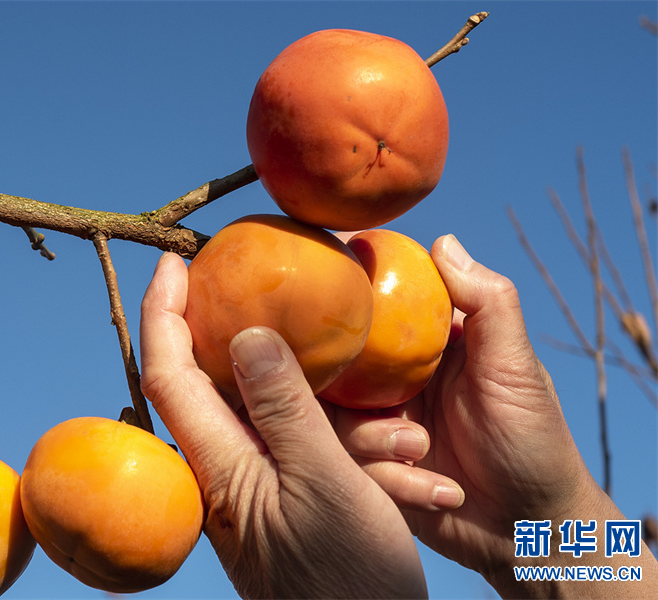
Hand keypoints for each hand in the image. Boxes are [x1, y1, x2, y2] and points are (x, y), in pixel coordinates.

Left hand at [140, 252, 426, 598]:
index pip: (168, 373)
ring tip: (405, 452)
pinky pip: (314, 453)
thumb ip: (285, 408)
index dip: (165, 311)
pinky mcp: (286, 500)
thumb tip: (250, 334)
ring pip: (285, 421)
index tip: (175, 261)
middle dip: (266, 346)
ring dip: (346, 421)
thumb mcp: (324, 486)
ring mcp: (256, 487)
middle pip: (220, 383)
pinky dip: (358, 452)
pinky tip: (411, 475)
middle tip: (303, 308)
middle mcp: (225, 471)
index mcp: (218, 465)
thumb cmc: (344, 581)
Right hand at [342, 234, 657, 596]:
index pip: (373, 307)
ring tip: (422, 452)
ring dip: (376, 441)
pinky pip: (351, 465)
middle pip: (335, 364)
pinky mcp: (371, 469)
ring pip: (334, 418)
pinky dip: (394, 480)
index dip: (346, 296)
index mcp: (423, 347)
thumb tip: (443, 242)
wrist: (531, 531)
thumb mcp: (515, 367)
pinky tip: (438, 489)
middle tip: (387, 409)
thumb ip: (487, 304)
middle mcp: (392, 381)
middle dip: (348, 388)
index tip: (323, 288)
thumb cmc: (533, 442)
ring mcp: (377, 425)